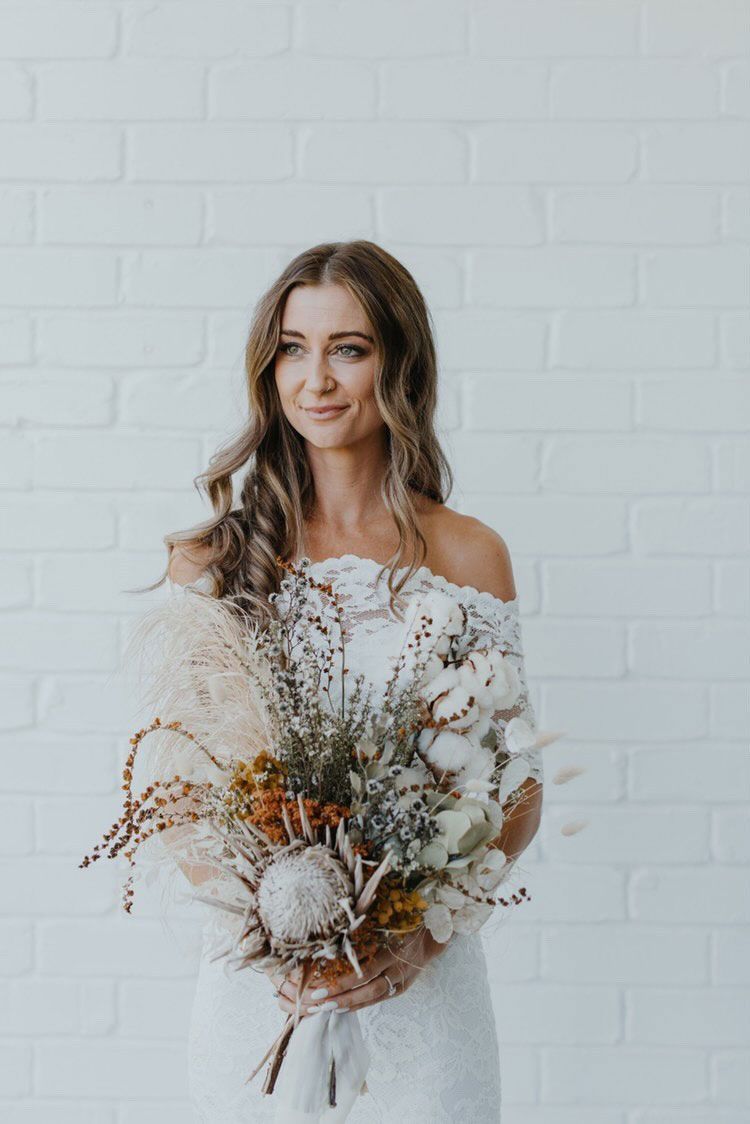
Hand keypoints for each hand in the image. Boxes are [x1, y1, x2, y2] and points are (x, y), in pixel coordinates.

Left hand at [269, 927, 451, 1015]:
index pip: (366, 970)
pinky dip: (361, 1004)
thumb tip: (334, 933)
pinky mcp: (403, 987)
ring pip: (373, 997)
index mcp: (395, 948)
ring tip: (325, 1008)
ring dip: (348, 1003)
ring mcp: (402, 979)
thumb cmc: (405, 918)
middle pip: (368, 988)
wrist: (434, 930)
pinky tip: (343, 1008)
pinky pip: (380, 999)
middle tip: (317, 1001)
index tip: (319, 983)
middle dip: (342, 996)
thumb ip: (366, 927)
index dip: (343, 979)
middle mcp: (399, 967)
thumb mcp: (388, 917)